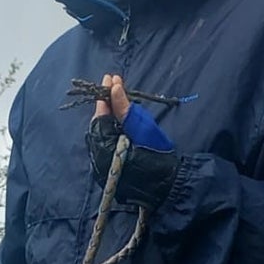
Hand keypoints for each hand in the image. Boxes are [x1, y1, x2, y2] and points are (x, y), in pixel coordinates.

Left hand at [86, 72, 179, 211]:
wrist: (165, 186)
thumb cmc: (156, 156)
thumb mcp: (141, 128)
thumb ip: (124, 109)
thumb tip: (113, 87)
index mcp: (103, 147)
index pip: (100, 116)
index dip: (105, 96)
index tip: (109, 78)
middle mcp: (99, 156)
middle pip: (99, 124)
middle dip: (106, 103)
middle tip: (114, 83)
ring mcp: (103, 164)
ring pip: (103, 133)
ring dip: (109, 114)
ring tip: (118, 95)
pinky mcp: (110, 167)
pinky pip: (107, 142)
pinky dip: (112, 127)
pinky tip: (120, 116)